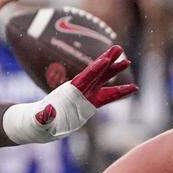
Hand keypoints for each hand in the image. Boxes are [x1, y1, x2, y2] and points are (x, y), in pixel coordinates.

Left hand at [4, 46, 137, 143]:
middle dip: (107, 60)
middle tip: (118, 47)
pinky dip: (120, 92)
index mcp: (69, 92)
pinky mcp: (90, 102)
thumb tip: (47, 112)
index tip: (105, 59)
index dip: (94, 69)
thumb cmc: (38, 124)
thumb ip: (43, 117)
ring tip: (127, 61)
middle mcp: (79, 90)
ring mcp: (85, 94)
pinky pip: (108, 96)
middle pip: (95, 72)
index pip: (84, 78)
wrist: (39, 125)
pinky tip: (134, 88)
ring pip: (103, 80)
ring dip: (114, 71)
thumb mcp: (39, 122)